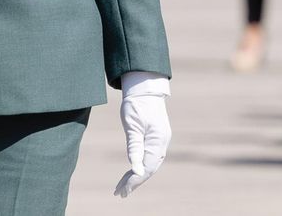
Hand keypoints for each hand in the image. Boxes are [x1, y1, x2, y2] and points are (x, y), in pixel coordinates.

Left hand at [113, 72, 170, 196]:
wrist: (145, 88)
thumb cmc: (137, 105)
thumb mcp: (132, 125)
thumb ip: (134, 147)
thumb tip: (136, 169)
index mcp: (158, 140)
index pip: (147, 166)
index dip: (135, 180)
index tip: (122, 190)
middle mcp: (162, 142)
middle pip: (149, 168)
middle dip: (135, 182)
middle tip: (120, 193)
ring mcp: (160, 141)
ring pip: (149, 164)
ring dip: (136, 176)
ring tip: (122, 188)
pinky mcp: (156, 138)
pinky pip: (149, 157)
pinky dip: (139, 167)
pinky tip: (130, 173)